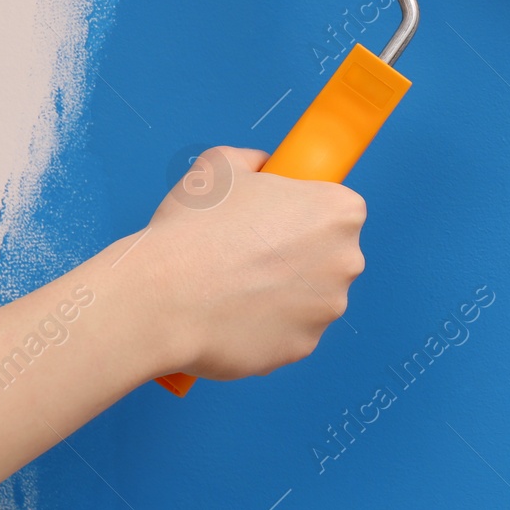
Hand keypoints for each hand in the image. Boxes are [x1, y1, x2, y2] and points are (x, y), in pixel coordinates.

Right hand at [139, 146, 366, 380]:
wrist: (163, 298)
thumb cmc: (193, 229)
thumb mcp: (220, 166)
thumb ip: (254, 161)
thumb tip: (263, 166)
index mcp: (338, 211)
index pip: (336, 208)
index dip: (302, 211)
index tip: (274, 218)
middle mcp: (346, 261)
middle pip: (329, 255)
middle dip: (297, 254)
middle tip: (248, 252)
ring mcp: (327, 309)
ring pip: (310, 296)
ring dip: (282, 293)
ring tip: (233, 285)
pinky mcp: (304, 348)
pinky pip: (289, 332)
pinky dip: (267, 327)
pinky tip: (232, 316)